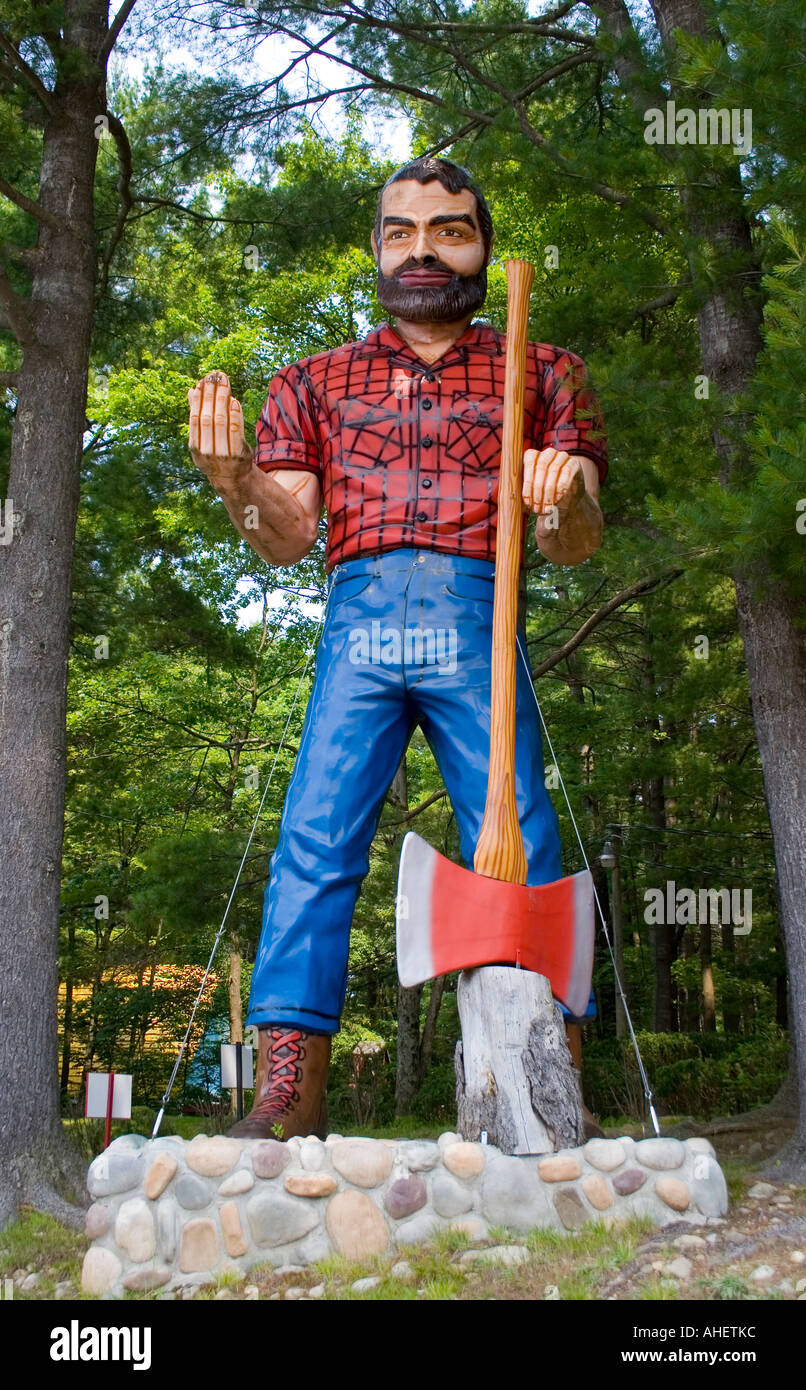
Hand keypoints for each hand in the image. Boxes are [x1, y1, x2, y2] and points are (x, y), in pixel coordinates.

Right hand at [188, 371, 252, 488]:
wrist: (233, 480)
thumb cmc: (217, 453)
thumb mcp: (204, 438)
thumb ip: (199, 416)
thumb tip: (192, 391)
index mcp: (195, 447)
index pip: (195, 417)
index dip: (199, 398)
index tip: (203, 381)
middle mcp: (206, 451)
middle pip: (208, 417)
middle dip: (211, 394)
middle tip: (216, 376)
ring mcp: (222, 454)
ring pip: (221, 421)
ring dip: (222, 399)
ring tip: (225, 382)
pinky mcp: (237, 455)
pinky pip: (236, 430)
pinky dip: (235, 415)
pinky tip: (234, 401)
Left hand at [522, 447, 585, 540]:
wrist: (567, 498)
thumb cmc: (544, 495)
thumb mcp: (532, 493)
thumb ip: (525, 492)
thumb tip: (517, 500)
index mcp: (533, 455)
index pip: (529, 464)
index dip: (528, 484)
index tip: (528, 502)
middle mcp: (547, 453)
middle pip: (541, 466)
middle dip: (538, 489)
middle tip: (537, 507)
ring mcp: (561, 456)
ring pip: (554, 469)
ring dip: (549, 490)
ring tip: (547, 506)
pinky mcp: (574, 463)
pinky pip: (567, 471)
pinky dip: (561, 486)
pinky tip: (558, 498)